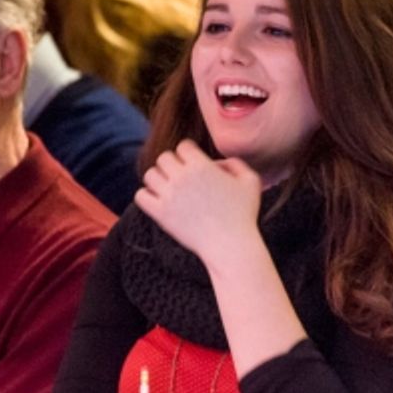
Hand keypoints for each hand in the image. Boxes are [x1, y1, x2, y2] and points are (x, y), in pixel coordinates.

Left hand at [135, 140, 263, 269]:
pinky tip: (160, 202)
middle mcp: (182, 177)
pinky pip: (140, 196)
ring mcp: (169, 196)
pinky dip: (147, 196)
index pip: (183, 146)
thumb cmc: (244, 215)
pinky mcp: (160, 214)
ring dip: (159, 179)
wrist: (230, 246)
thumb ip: (236, 164)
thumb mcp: (251, 182)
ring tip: (169, 189)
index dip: (189, 154)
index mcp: (202, 166)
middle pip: (164, 157)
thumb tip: (217, 163)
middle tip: (181, 178)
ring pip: (150, 174)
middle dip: (173, 165)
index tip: (194, 165)